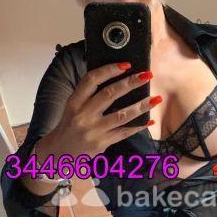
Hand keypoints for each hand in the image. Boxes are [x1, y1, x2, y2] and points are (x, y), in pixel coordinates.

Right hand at [38, 62, 155, 162]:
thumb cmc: (71, 125)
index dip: (109, 70)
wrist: (60, 152)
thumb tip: (116, 77)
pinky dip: (138, 126)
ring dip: (141, 106)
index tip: (126, 65)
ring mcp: (94, 130)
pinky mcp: (102, 143)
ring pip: (121, 115)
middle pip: (109, 95)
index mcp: (74, 102)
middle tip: (147, 75)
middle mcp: (83, 115)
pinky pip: (124, 132)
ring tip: (156, 98)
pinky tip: (150, 120)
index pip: (91, 80)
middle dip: (130, 83)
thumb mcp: (73, 107)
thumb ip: (89, 94)